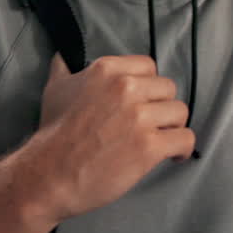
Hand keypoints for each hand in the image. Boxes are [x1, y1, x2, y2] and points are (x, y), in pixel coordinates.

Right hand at [32, 54, 193, 221]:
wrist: (48, 175)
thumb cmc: (52, 135)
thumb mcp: (55, 91)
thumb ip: (64, 70)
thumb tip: (62, 57)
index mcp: (108, 70)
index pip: (149, 67)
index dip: (148, 87)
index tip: (142, 101)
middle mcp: (126, 88)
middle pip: (168, 89)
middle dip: (161, 107)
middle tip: (152, 124)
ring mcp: (139, 117)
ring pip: (180, 112)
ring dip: (173, 128)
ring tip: (162, 140)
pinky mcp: (149, 146)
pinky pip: (184, 139)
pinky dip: (182, 149)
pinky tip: (173, 156)